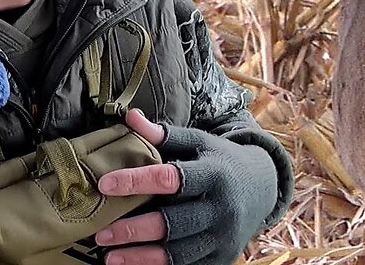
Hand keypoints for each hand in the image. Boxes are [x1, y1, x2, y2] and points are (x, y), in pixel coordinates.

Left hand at [94, 110, 276, 264]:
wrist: (263, 187)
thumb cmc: (220, 161)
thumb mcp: (199, 142)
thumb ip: (164, 135)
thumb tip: (129, 116)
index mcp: (214, 173)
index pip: (171, 178)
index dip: (136, 181)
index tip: (104, 184)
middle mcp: (221, 207)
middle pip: (173, 222)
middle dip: (134, 230)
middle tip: (101, 233)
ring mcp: (222, 236)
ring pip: (178, 253)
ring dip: (140, 257)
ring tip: (110, 257)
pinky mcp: (221, 257)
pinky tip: (133, 264)